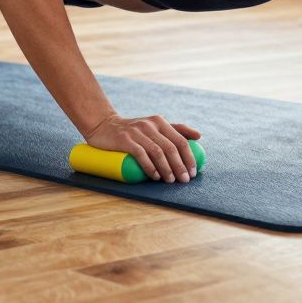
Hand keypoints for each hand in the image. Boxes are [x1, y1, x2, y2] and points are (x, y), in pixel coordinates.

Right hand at [85, 114, 200, 182]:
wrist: (103, 125)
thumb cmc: (132, 130)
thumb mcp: (154, 125)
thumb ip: (174, 129)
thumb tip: (199, 136)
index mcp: (160, 121)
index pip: (180, 140)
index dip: (189, 157)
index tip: (192, 173)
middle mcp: (150, 125)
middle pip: (171, 148)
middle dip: (180, 166)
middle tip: (183, 181)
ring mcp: (137, 132)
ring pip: (158, 152)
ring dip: (167, 169)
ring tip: (170, 181)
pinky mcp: (124, 140)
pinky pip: (141, 154)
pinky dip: (150, 167)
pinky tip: (155, 176)